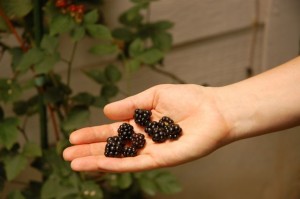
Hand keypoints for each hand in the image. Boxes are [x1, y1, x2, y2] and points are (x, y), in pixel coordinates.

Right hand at [63, 84, 230, 171]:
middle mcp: (144, 140)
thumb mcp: (153, 95)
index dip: (93, 134)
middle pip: (112, 147)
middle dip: (89, 151)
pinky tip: (102, 164)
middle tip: (67, 154)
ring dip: (98, 162)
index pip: (112, 131)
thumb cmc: (188, 99)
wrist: (214, 109)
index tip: (74, 135)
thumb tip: (105, 110)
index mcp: (142, 123)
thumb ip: (130, 105)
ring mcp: (152, 151)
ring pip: (121, 158)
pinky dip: (119, 164)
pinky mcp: (163, 159)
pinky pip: (137, 163)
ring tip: (75, 163)